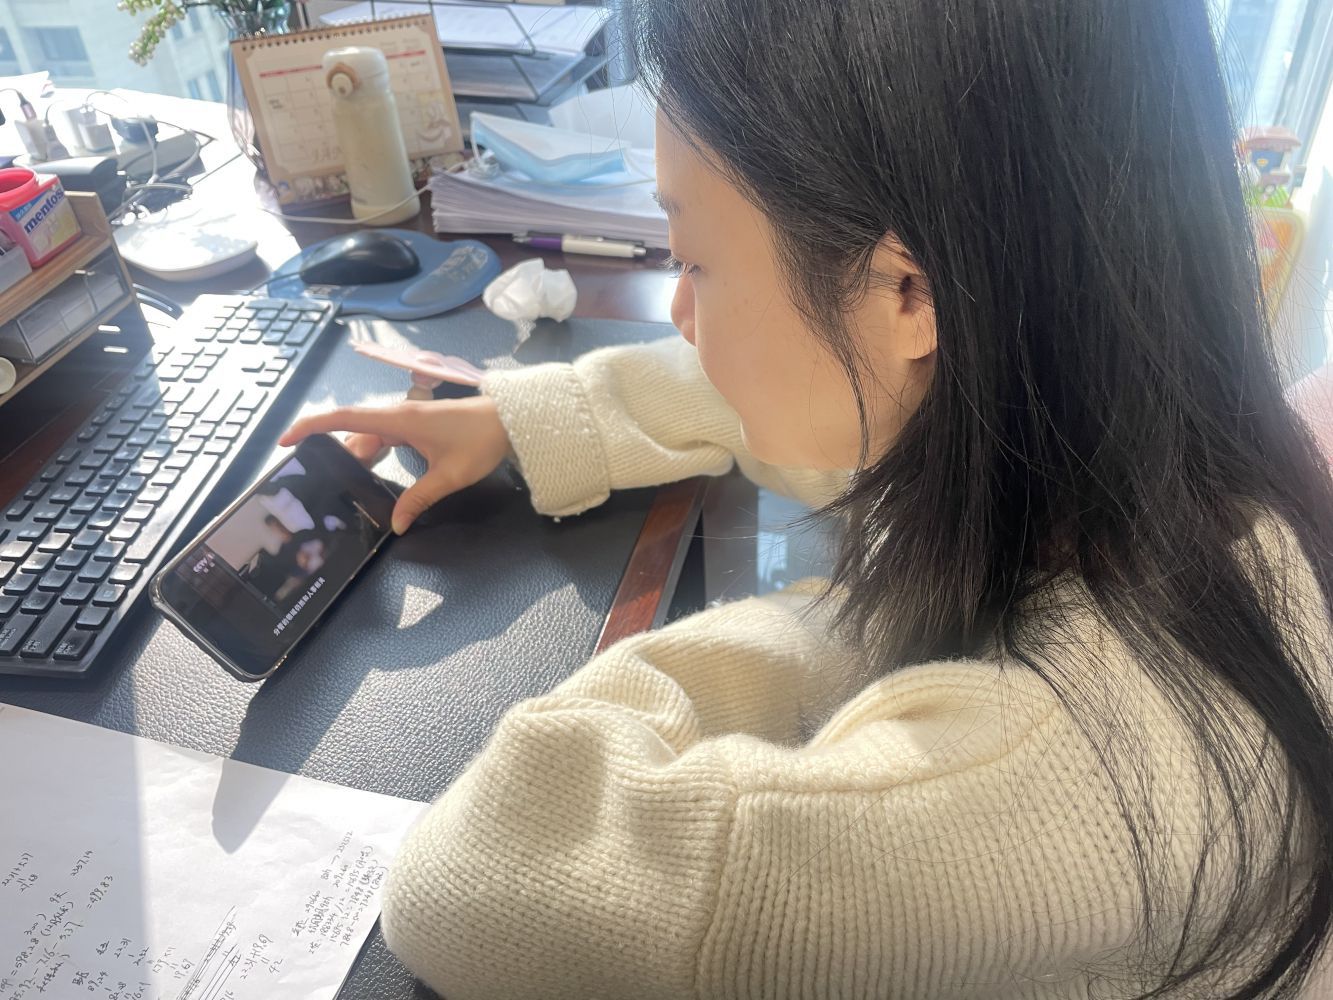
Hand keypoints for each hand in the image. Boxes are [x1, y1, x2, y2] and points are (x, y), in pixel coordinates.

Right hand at [279, 396, 511, 534]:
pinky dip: (373, 453)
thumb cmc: (480, 441)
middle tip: (320, 481)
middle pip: (354, 432)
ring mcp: (407, 420)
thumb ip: (420, 499)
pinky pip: (385, 437)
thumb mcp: (449, 476)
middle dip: (335, 454)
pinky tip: (372, 471)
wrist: (510, 419)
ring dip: (357, 456)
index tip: (286, 439)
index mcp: (399, 420)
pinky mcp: (417, 425)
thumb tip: (396, 524)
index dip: (312, 426)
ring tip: (344, 482)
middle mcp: (398, 416)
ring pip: (370, 436)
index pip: (344, 419)